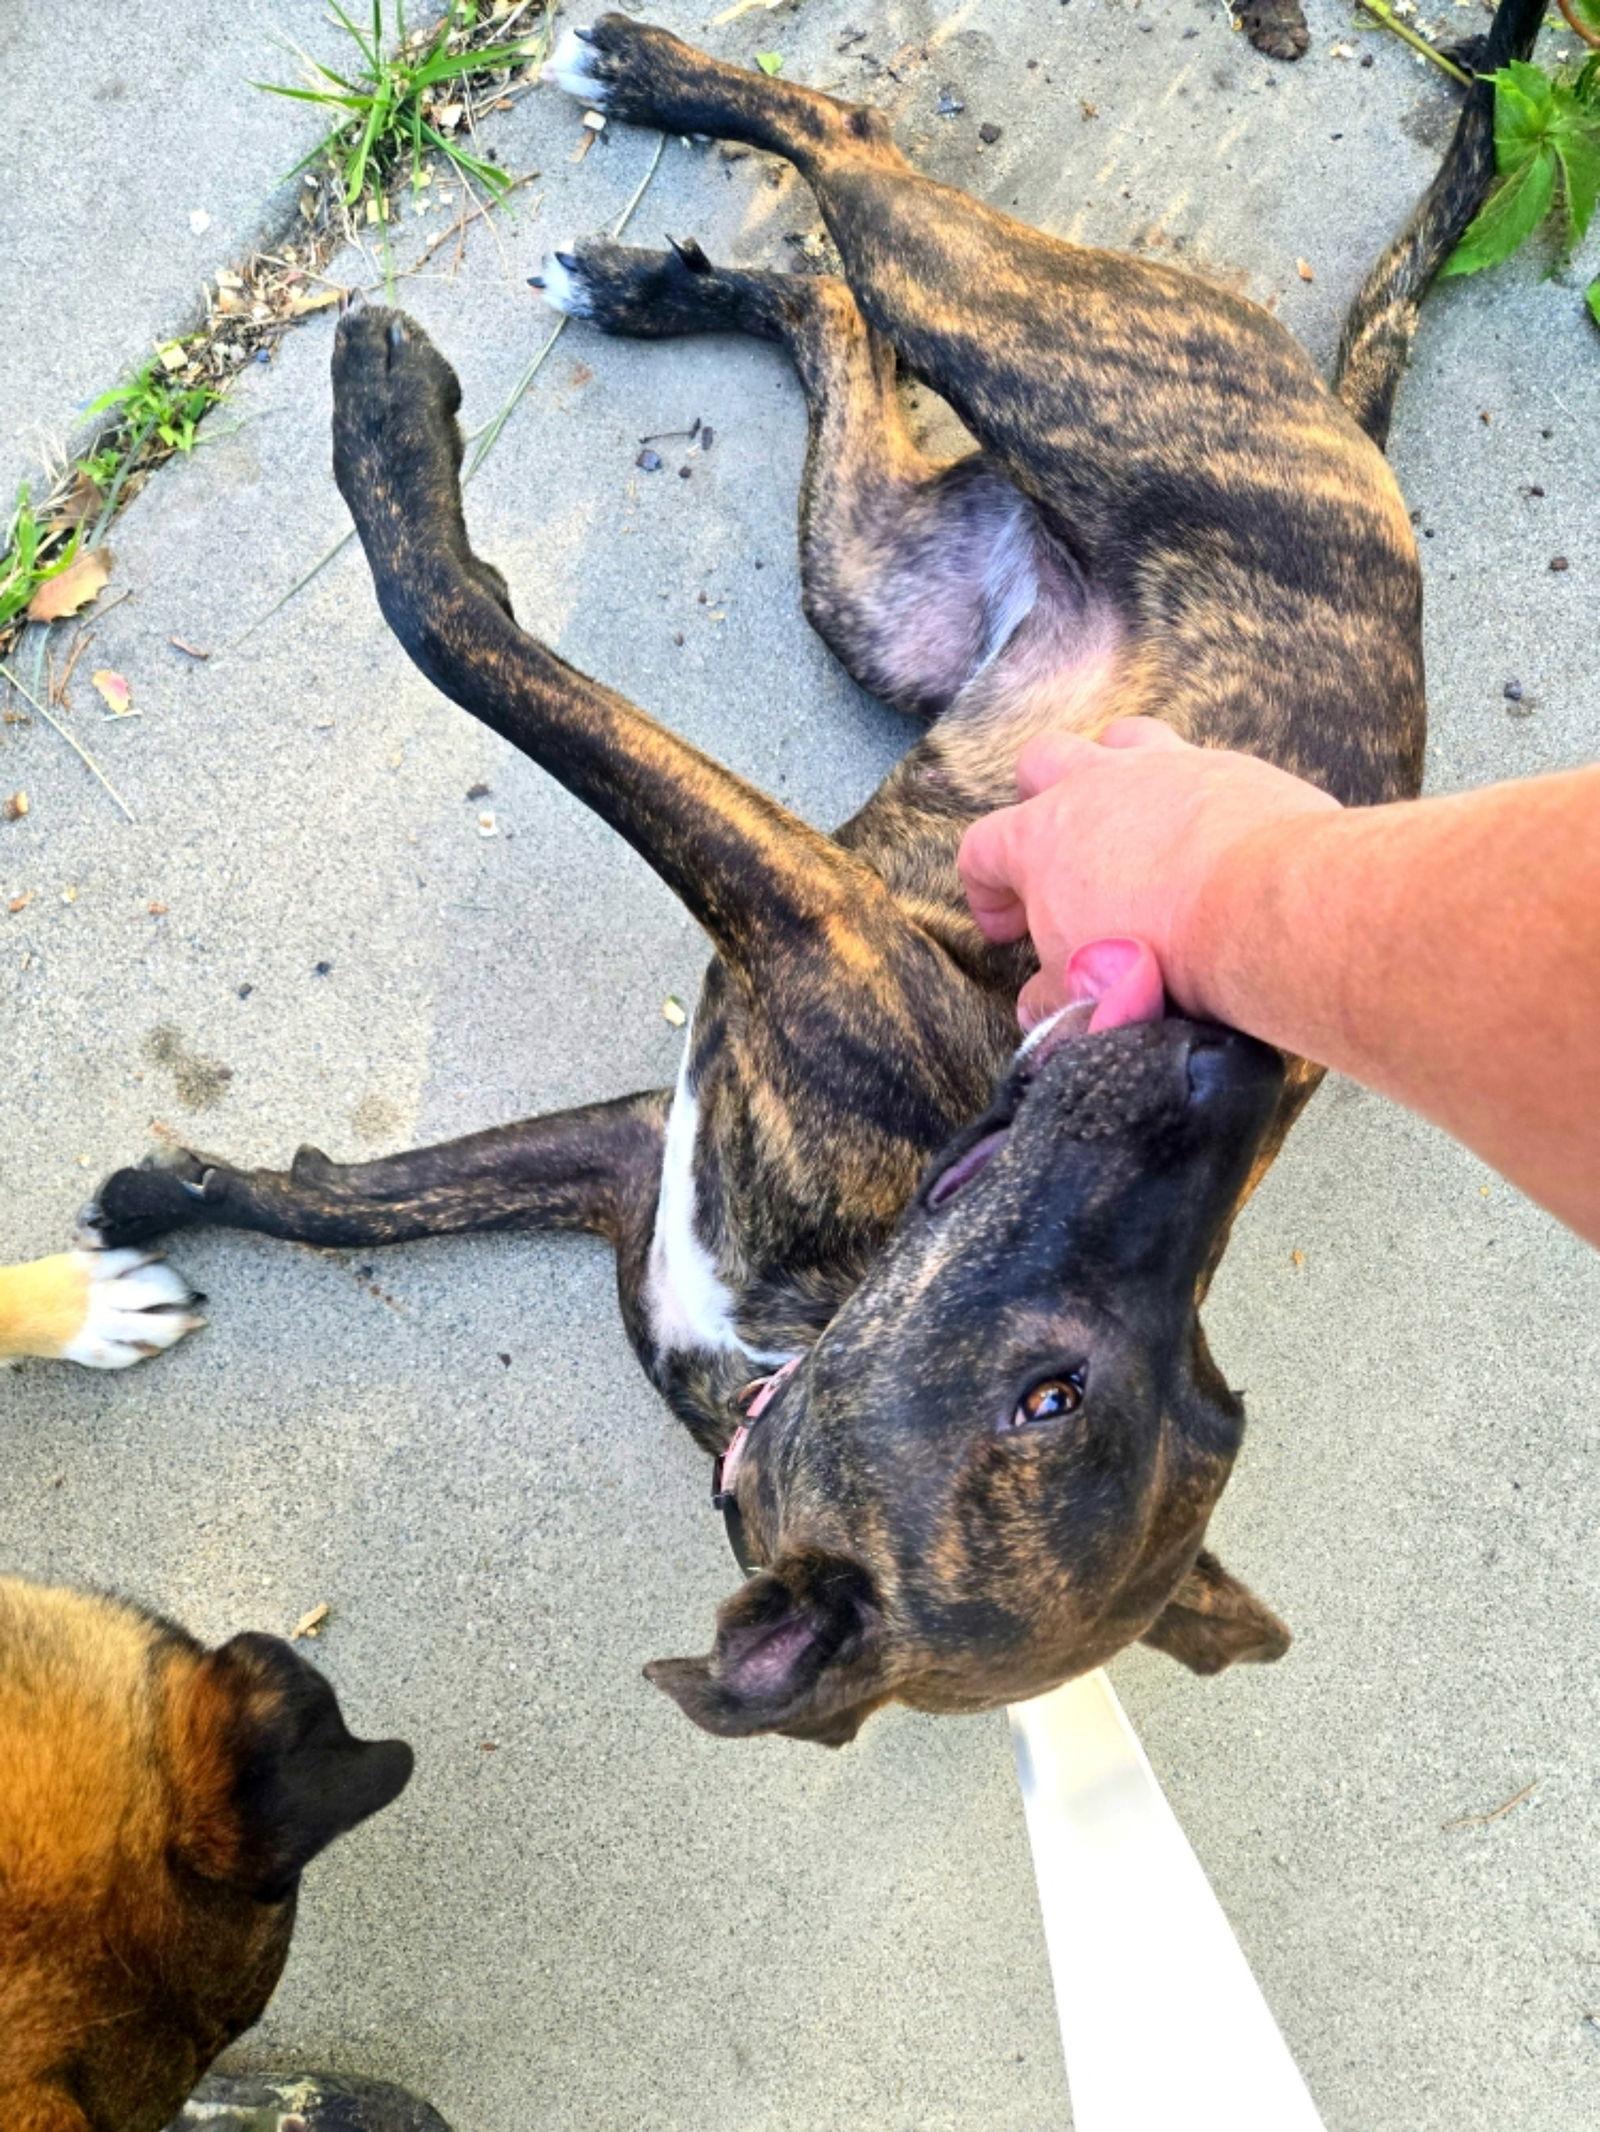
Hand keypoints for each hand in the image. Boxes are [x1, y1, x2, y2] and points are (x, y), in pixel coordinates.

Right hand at [958, 719, 1340, 1028]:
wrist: (1258, 911)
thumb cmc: (1154, 953)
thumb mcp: (1084, 994)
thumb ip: (1051, 998)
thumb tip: (1035, 1008)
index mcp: (1039, 839)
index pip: (981, 848)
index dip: (984, 889)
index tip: (1006, 927)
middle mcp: (1094, 784)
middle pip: (1041, 762)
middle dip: (1038, 800)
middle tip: (1059, 854)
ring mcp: (1163, 765)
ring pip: (1119, 737)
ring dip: (1113, 768)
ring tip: (1128, 815)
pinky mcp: (1228, 766)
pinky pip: (1197, 759)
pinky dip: (1192, 790)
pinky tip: (1207, 828)